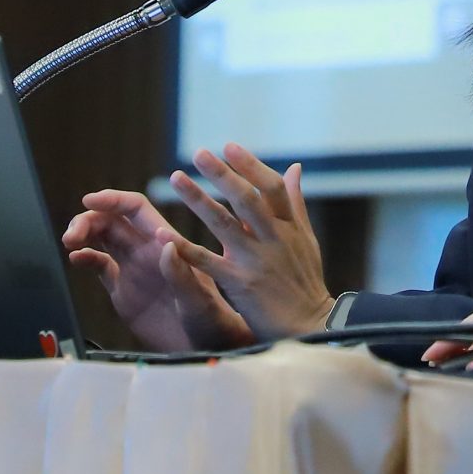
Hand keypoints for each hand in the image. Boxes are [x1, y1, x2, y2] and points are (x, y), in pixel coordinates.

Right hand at [63, 189, 251, 351]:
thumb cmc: (211, 322)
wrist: (205, 349)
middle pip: (112, 221)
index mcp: (166, 244)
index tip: (89, 200)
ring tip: (69, 241)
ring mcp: (134, 269)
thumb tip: (163, 243)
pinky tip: (76, 259)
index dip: (112, 200)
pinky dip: (86, 258)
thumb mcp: (197, 299)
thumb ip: (180, 273)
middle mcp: (147, 251)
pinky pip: (100, 266)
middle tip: (72, 234)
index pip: (136, 209)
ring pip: (103, 238)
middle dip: (89, 219)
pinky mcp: (124, 291)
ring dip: (84, 233)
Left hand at [168, 144, 336, 339]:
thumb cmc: (305, 282)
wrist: (309, 327)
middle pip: (247, 199)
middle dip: (222, 174)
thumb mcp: (306, 240)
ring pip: (223, 223)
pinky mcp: (240, 284)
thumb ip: (295, 203)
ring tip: (176, 178)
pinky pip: (207, 262)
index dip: (250, 165)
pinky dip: (184, 248)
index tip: (229, 146)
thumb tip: (294, 167)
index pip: (271, 187)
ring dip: (198, 199)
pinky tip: (163, 235)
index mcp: (289, 227)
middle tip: (198, 153)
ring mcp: (257, 261)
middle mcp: (274, 240)